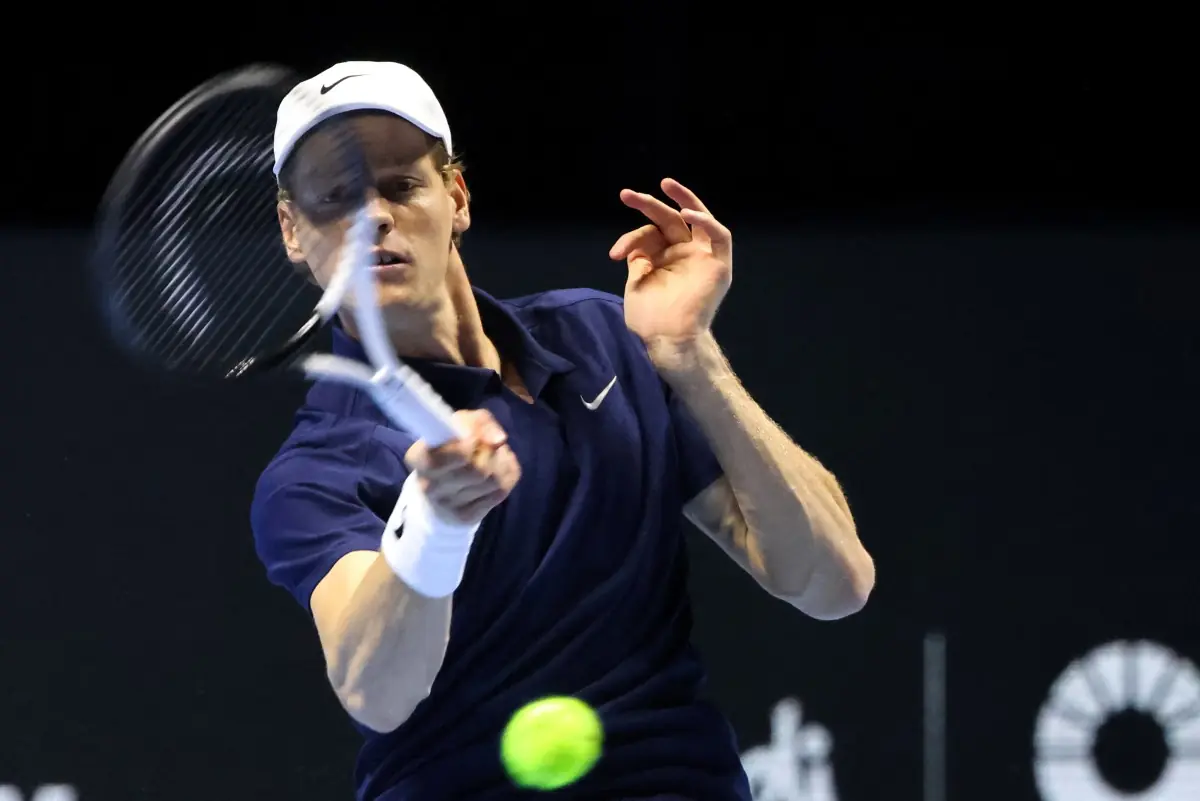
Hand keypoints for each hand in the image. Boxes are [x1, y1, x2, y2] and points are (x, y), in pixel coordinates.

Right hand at [404, 409, 520, 526]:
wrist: (442, 490)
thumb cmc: (450, 448)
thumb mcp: (459, 424)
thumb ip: (479, 421)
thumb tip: (498, 439)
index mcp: (418, 458)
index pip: (446, 455)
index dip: (469, 443)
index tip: (474, 437)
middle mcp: (428, 486)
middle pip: (477, 469)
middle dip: (489, 452)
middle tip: (486, 446)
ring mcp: (447, 505)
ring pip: (492, 480)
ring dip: (500, 463)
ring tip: (492, 457)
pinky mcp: (466, 517)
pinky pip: (500, 492)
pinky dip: (506, 476)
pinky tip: (497, 472)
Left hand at [608, 178, 732, 369]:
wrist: (667, 341)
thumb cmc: (650, 320)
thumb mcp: (637, 283)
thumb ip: (640, 259)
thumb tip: (634, 242)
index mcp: (664, 259)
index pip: (650, 234)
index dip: (632, 238)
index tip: (616, 253)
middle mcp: (685, 254)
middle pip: (669, 220)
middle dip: (648, 205)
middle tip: (625, 195)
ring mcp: (703, 258)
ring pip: (696, 219)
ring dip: (682, 199)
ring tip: (663, 185)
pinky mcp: (719, 265)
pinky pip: (719, 235)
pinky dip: (706, 222)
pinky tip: (687, 214)